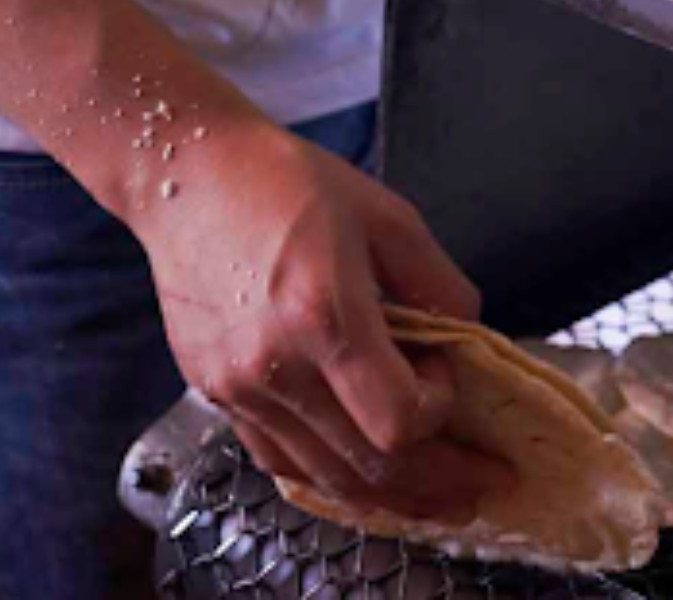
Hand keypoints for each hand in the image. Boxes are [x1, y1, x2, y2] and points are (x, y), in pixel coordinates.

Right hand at [137, 118, 512, 521]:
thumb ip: (439, 285)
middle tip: (485, 482)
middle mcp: (274, 367)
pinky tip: (365, 473)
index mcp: (322, 315)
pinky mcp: (215, 394)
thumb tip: (469, 339)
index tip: (445, 373)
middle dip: (439, 482)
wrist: (187, 177)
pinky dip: (329, 476)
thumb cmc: (288, 183)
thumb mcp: (388, 218)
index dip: (439, 410)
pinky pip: (280, 461)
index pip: (399, 420)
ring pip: (323, 478)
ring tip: (438, 495)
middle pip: (367, 468)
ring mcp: (237, 389)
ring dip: (389, 496)